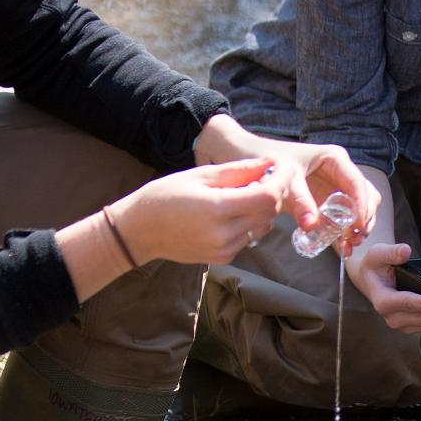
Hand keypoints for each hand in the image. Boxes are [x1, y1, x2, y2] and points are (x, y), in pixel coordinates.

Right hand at [109, 158, 295, 264]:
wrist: (140, 231)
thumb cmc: (165, 196)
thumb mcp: (200, 176)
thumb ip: (238, 171)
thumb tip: (269, 163)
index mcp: (217, 209)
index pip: (267, 196)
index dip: (280, 180)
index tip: (280, 166)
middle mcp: (224, 234)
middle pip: (269, 212)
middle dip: (274, 191)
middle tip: (264, 175)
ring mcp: (224, 249)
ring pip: (263, 226)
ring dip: (263, 207)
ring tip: (244, 191)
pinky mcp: (223, 258)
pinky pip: (250, 238)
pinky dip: (250, 222)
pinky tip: (233, 210)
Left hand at [194, 114, 379, 248]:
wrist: (244, 159)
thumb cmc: (266, 162)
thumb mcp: (284, 180)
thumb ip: (300, 201)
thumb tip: (312, 225)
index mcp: (334, 159)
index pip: (357, 183)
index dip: (361, 206)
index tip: (356, 226)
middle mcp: (339, 172)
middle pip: (365, 196)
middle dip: (363, 219)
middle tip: (353, 240)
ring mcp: (333, 187)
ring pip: (358, 208)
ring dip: (357, 227)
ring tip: (348, 247)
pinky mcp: (325, 201)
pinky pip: (342, 217)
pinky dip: (344, 231)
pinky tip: (340, 247)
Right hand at [347, 243, 420, 333]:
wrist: (369, 279)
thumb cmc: (374, 266)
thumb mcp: (377, 254)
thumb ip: (391, 252)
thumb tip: (405, 251)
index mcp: (382, 300)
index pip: (404, 303)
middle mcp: (390, 315)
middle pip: (418, 318)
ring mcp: (400, 322)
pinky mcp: (408, 325)